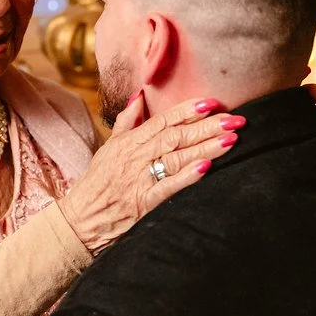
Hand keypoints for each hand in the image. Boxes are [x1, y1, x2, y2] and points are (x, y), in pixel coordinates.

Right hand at [57, 94, 237, 254]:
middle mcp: (135, 156)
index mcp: (129, 142)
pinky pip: (167, 187)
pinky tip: (206, 168)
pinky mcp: (143, 202)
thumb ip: (127, 121)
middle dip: (207, 126)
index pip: (162, 120)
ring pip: (176, 157)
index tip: (212, 102)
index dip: (188, 110)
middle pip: (175, 136)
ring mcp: (139, 179)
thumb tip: (140, 95)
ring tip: (231, 139)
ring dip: (205, 148)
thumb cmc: (97, 182)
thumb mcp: (109, 146)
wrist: (80, 219)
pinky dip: (186, 177)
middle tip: (235, 119)